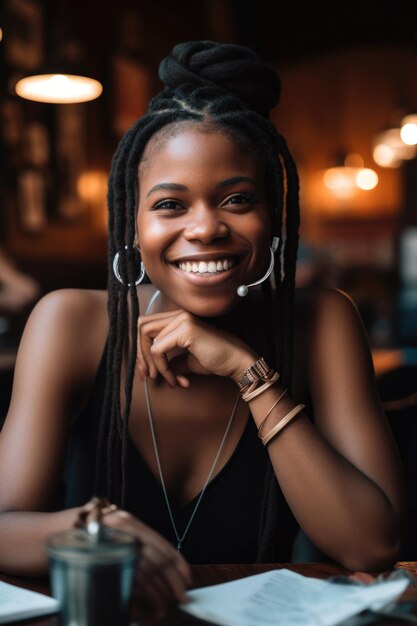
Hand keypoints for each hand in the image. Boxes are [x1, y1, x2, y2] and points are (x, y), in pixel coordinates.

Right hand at [74, 498, 190, 616]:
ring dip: (158, 594)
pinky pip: (124, 582)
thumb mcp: (109, 533)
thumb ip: (131, 544)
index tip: (187, 578)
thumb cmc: (80, 538)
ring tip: (163, 607)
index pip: (161, 543)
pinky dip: (139, 599)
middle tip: (181, 597)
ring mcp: (109, 543)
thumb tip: (160, 569)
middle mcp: (120, 528)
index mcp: (127, 521)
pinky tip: (146, 610)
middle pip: (156, 559)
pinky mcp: (97, 560)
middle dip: (172, 582)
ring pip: (143, 572)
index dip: (178, 563)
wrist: (44, 535)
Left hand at [137, 309, 256, 387]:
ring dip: (154, 365)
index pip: (146, 326)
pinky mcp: (186, 330)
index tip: (147, 371)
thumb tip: (152, 367)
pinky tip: (178, 379)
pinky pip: (158, 351)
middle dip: (140, 355)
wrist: (237, 362)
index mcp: (177, 318)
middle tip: (149, 376)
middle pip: (141, 328)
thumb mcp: (186, 359)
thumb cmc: (216, 360)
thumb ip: (169, 359)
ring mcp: (182, 320)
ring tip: (170, 380)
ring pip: (147, 339)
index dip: (140, 349)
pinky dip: (163, 368)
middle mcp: (178, 315)